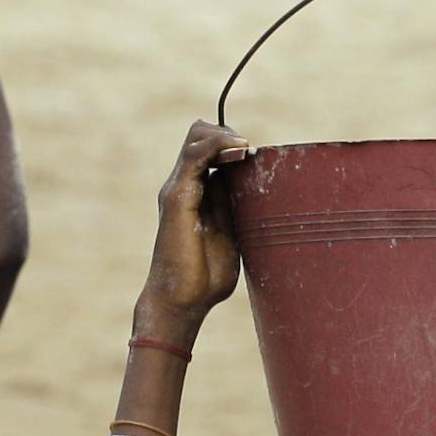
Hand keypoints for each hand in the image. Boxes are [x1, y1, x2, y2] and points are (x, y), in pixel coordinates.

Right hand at [136, 120, 247, 337]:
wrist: (182, 301)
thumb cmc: (206, 278)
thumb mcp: (231, 235)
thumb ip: (234, 210)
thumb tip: (254, 189)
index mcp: (195, 193)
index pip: (208, 149)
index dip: (232, 143)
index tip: (257, 155)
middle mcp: (183, 185)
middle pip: (200, 135)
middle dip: (229, 134)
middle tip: (252, 152)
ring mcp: (178, 188)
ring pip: (197, 137)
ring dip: (226, 136)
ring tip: (247, 149)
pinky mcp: (177, 197)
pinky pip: (195, 156)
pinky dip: (218, 146)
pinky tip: (239, 151)